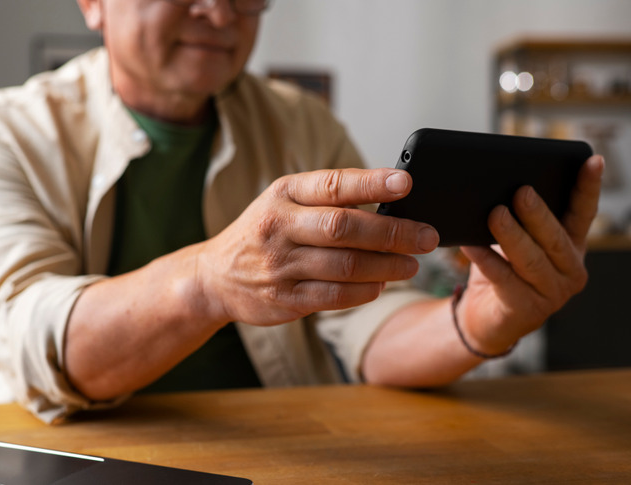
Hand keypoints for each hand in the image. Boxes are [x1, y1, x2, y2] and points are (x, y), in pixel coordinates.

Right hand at [196, 168, 439, 325]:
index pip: (333, 184)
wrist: (215, 276)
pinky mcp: (285, 298)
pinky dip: (364, 291)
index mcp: (282, 194)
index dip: (371, 183)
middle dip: (393, 232)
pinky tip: (381, 285)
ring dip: (386, 266)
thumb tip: (389, 200)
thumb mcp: (283, 203)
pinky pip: (334, 295)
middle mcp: (279, 226)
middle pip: (345, 228)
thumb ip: (327, 199)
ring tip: (411, 264)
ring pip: (345, 265)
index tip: (406, 183)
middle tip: (427, 236)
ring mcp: (280, 265)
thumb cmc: (263, 233)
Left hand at [457, 155, 604, 353]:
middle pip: (554, 237)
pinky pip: (504, 278)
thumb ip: (516, 218)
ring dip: (511, 235)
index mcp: (570, 246)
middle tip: (521, 191)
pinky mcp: (527, 309)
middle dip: (538, 213)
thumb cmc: (499, 270)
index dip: (588, 187)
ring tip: (495, 214)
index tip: (593, 161)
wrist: (482, 316)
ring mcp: (553, 293)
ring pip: (531, 259)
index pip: (583, 212)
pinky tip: (470, 244)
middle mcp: (569, 269)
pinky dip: (486, 259)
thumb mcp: (512, 241)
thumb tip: (497, 185)